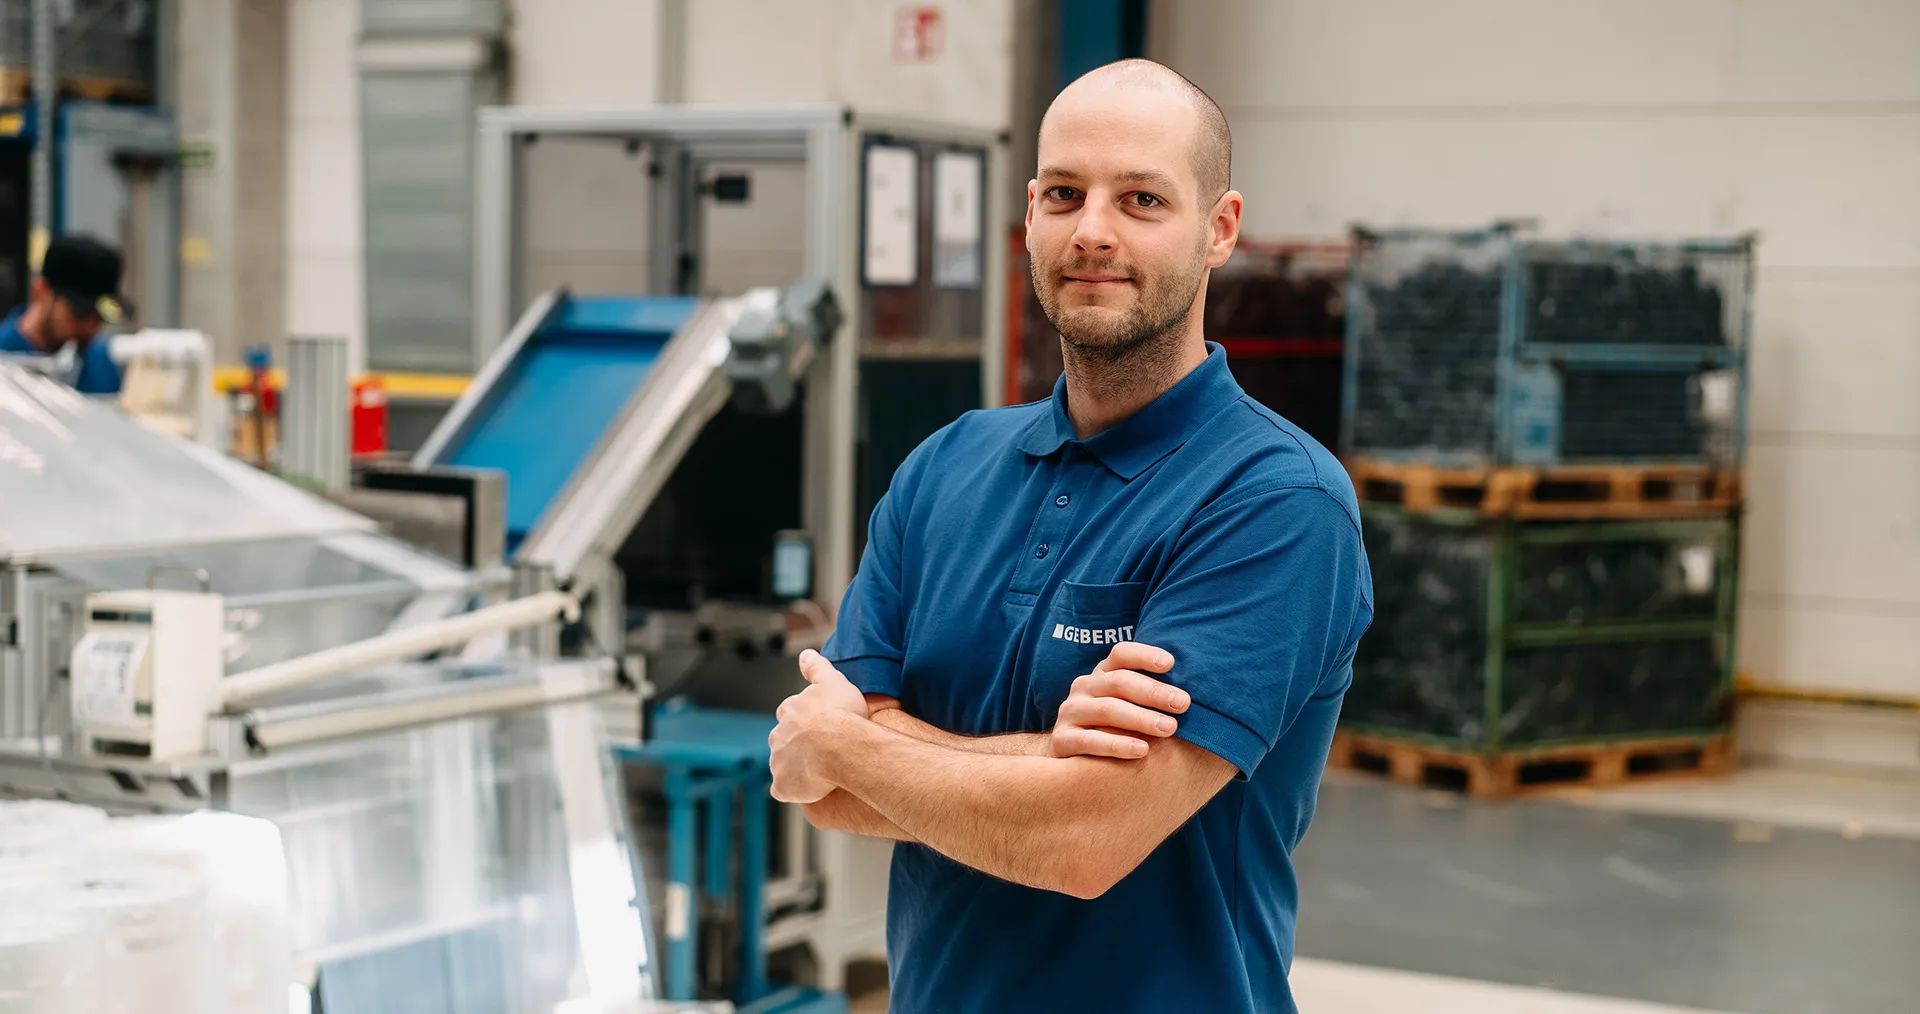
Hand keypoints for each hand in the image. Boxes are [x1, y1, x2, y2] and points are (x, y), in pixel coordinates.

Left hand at [769, 650, 867, 802]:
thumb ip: (817, 667)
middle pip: (784, 740)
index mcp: (789, 711)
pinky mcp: (783, 785)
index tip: (822, 725)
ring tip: (821, 771)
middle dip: (798, 744)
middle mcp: (777, 735)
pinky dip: (793, 790)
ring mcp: (778, 762)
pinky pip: (784, 789)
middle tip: (822, 749)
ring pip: (784, 765)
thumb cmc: (841, 713)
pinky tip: (810, 790)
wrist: (840, 746)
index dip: (806, 721)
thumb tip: (806, 653)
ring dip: (797, 767)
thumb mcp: (833, 681)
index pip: (791, 714)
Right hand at [1051, 641, 1189, 759]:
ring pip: (1107, 710)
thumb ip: (1152, 698)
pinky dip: (1117, 744)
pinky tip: (1142, 750)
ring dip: (1140, 718)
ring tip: (1169, 728)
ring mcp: (1070, 713)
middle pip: (1119, 682)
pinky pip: (1089, 741)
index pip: (1121, 654)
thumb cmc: (1113, 729)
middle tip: (1183, 703)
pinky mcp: (1061, 740)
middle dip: (1153, 692)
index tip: (1171, 663)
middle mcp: (1084, 688)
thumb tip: (1193, 696)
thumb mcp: (1128, 707)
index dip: (1145, 655)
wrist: (1068, 761)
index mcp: (1102, 674)